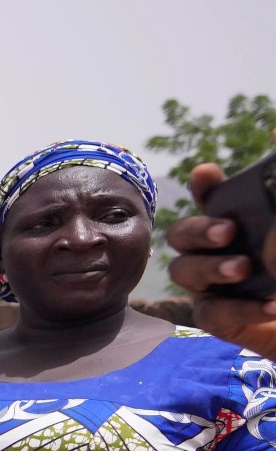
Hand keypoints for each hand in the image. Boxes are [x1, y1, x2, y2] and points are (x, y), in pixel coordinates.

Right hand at [167, 163, 275, 353]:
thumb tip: (275, 132)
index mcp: (238, 222)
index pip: (210, 197)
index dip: (203, 185)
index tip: (208, 174)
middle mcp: (216, 250)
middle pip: (182, 234)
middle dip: (199, 229)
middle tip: (228, 231)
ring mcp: (212, 284)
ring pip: (184, 271)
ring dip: (212, 267)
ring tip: (244, 269)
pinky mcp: (219, 318)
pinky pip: (212, 312)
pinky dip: (240, 307)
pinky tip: (270, 304)